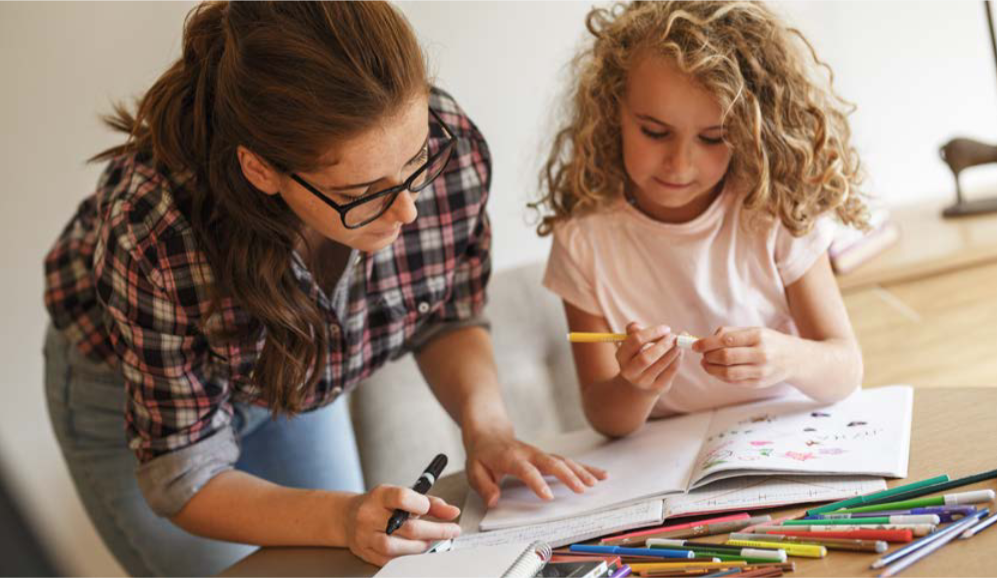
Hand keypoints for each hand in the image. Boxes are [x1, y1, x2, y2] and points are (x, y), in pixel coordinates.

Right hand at [344, 486, 461, 566]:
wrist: (348, 517)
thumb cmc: (382, 505)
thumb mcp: (403, 495)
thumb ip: (430, 503)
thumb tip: (453, 512)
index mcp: (380, 495)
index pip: (402, 498)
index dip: (422, 505)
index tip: (434, 509)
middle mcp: (369, 515)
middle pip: (407, 528)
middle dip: (436, 531)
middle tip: (452, 531)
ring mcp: (365, 536)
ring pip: (398, 548)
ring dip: (421, 547)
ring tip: (430, 541)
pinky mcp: (366, 553)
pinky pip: (390, 561)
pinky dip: (407, 557)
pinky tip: (415, 550)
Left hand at [463, 427, 607, 507]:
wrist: (489, 431)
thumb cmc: (482, 454)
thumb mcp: (474, 470)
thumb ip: (484, 486)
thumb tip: (494, 501)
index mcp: (511, 458)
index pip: (526, 470)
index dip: (537, 483)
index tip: (548, 497)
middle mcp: (529, 454)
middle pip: (551, 463)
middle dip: (568, 476)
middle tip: (582, 489)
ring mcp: (540, 454)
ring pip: (564, 461)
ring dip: (581, 471)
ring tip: (596, 482)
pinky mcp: (547, 456)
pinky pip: (568, 462)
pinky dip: (584, 468)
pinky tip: (600, 474)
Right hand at [616, 322, 682, 393]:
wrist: (641, 383)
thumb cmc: (638, 355)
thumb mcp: (633, 343)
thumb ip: (634, 331)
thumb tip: (648, 327)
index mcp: (621, 356)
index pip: (635, 341)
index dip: (653, 332)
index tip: (666, 328)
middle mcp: (629, 371)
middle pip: (646, 357)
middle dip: (664, 344)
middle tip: (674, 336)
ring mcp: (643, 381)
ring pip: (661, 364)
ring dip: (674, 350)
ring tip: (680, 342)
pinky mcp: (658, 387)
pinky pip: (671, 371)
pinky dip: (678, 359)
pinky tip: (680, 351)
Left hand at [693, 326, 796, 387]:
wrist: (794, 359)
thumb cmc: (769, 341)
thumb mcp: (753, 330)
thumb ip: (729, 332)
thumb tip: (706, 339)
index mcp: (758, 336)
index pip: (726, 340)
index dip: (706, 344)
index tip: (695, 345)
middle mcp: (761, 354)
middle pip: (725, 357)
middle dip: (708, 356)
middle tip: (702, 354)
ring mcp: (761, 371)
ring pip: (728, 373)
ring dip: (711, 369)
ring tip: (706, 363)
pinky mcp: (759, 383)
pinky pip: (734, 382)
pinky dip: (721, 377)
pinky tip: (717, 370)